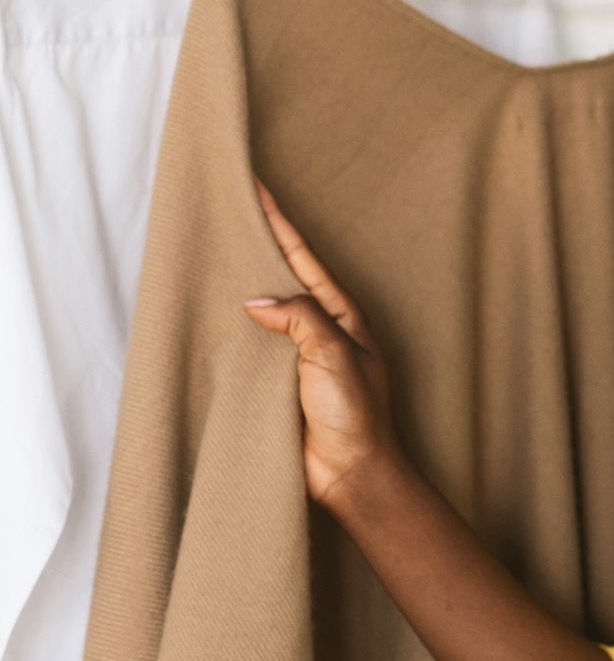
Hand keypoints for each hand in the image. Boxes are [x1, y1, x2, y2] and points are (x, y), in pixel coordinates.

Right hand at [243, 180, 400, 509]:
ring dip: (239, 284)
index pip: (304, 258)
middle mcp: (319, 331)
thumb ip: (298, 319)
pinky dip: (230, 329)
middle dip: (256, 246)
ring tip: (211, 251)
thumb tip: (255, 300)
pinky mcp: (277, 383)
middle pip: (281, 278)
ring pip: (262, 311)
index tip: (256, 188)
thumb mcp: (333, 354)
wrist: (351, 472)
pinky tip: (211, 315)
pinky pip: (249, 347)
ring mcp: (298, 356)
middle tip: (226, 210)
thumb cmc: (356, 414)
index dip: (279, 224)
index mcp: (342, 316)